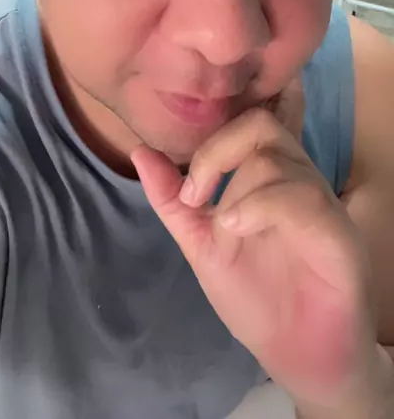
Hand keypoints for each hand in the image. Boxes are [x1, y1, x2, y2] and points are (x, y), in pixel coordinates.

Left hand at [132, 83, 378, 412]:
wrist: (300, 358)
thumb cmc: (257, 298)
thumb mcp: (202, 246)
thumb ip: (172, 201)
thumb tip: (140, 151)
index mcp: (269, 176)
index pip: (244, 120)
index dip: (208, 141)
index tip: (187, 192)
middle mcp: (297, 178)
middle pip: (259, 124)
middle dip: (216, 151)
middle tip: (195, 196)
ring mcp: (320, 202)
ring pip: (274, 159)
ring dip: (234, 192)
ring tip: (223, 232)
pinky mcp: (338, 232)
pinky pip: (300, 197)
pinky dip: (259, 207)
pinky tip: (238, 231)